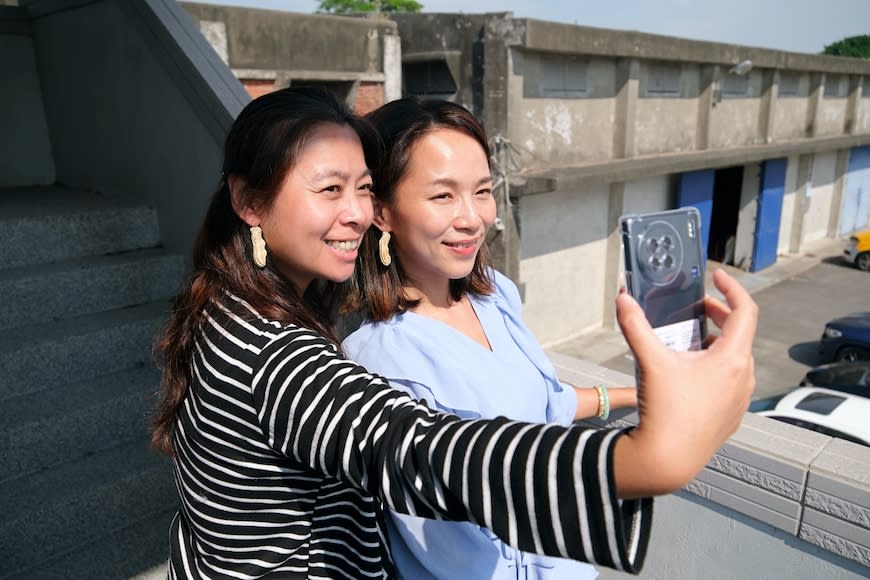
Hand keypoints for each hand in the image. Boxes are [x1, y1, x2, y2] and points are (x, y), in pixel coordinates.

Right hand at [612, 269, 756, 497]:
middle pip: (740, 334)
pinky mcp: (731, 415)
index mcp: (732, 360)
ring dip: (718, 341)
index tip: (718, 277)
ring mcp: (740, 399)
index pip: (746, 311)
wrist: (668, 459)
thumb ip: (635, 325)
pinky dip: (717, 366)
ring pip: (736, 359)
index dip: (733, 288)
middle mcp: (743, 378)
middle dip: (720, 314)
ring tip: (692, 339)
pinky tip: (690, 372)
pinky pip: (731, 381)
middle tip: (699, 306)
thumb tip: (623, 299)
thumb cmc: (665, 411)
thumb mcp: (649, 362)